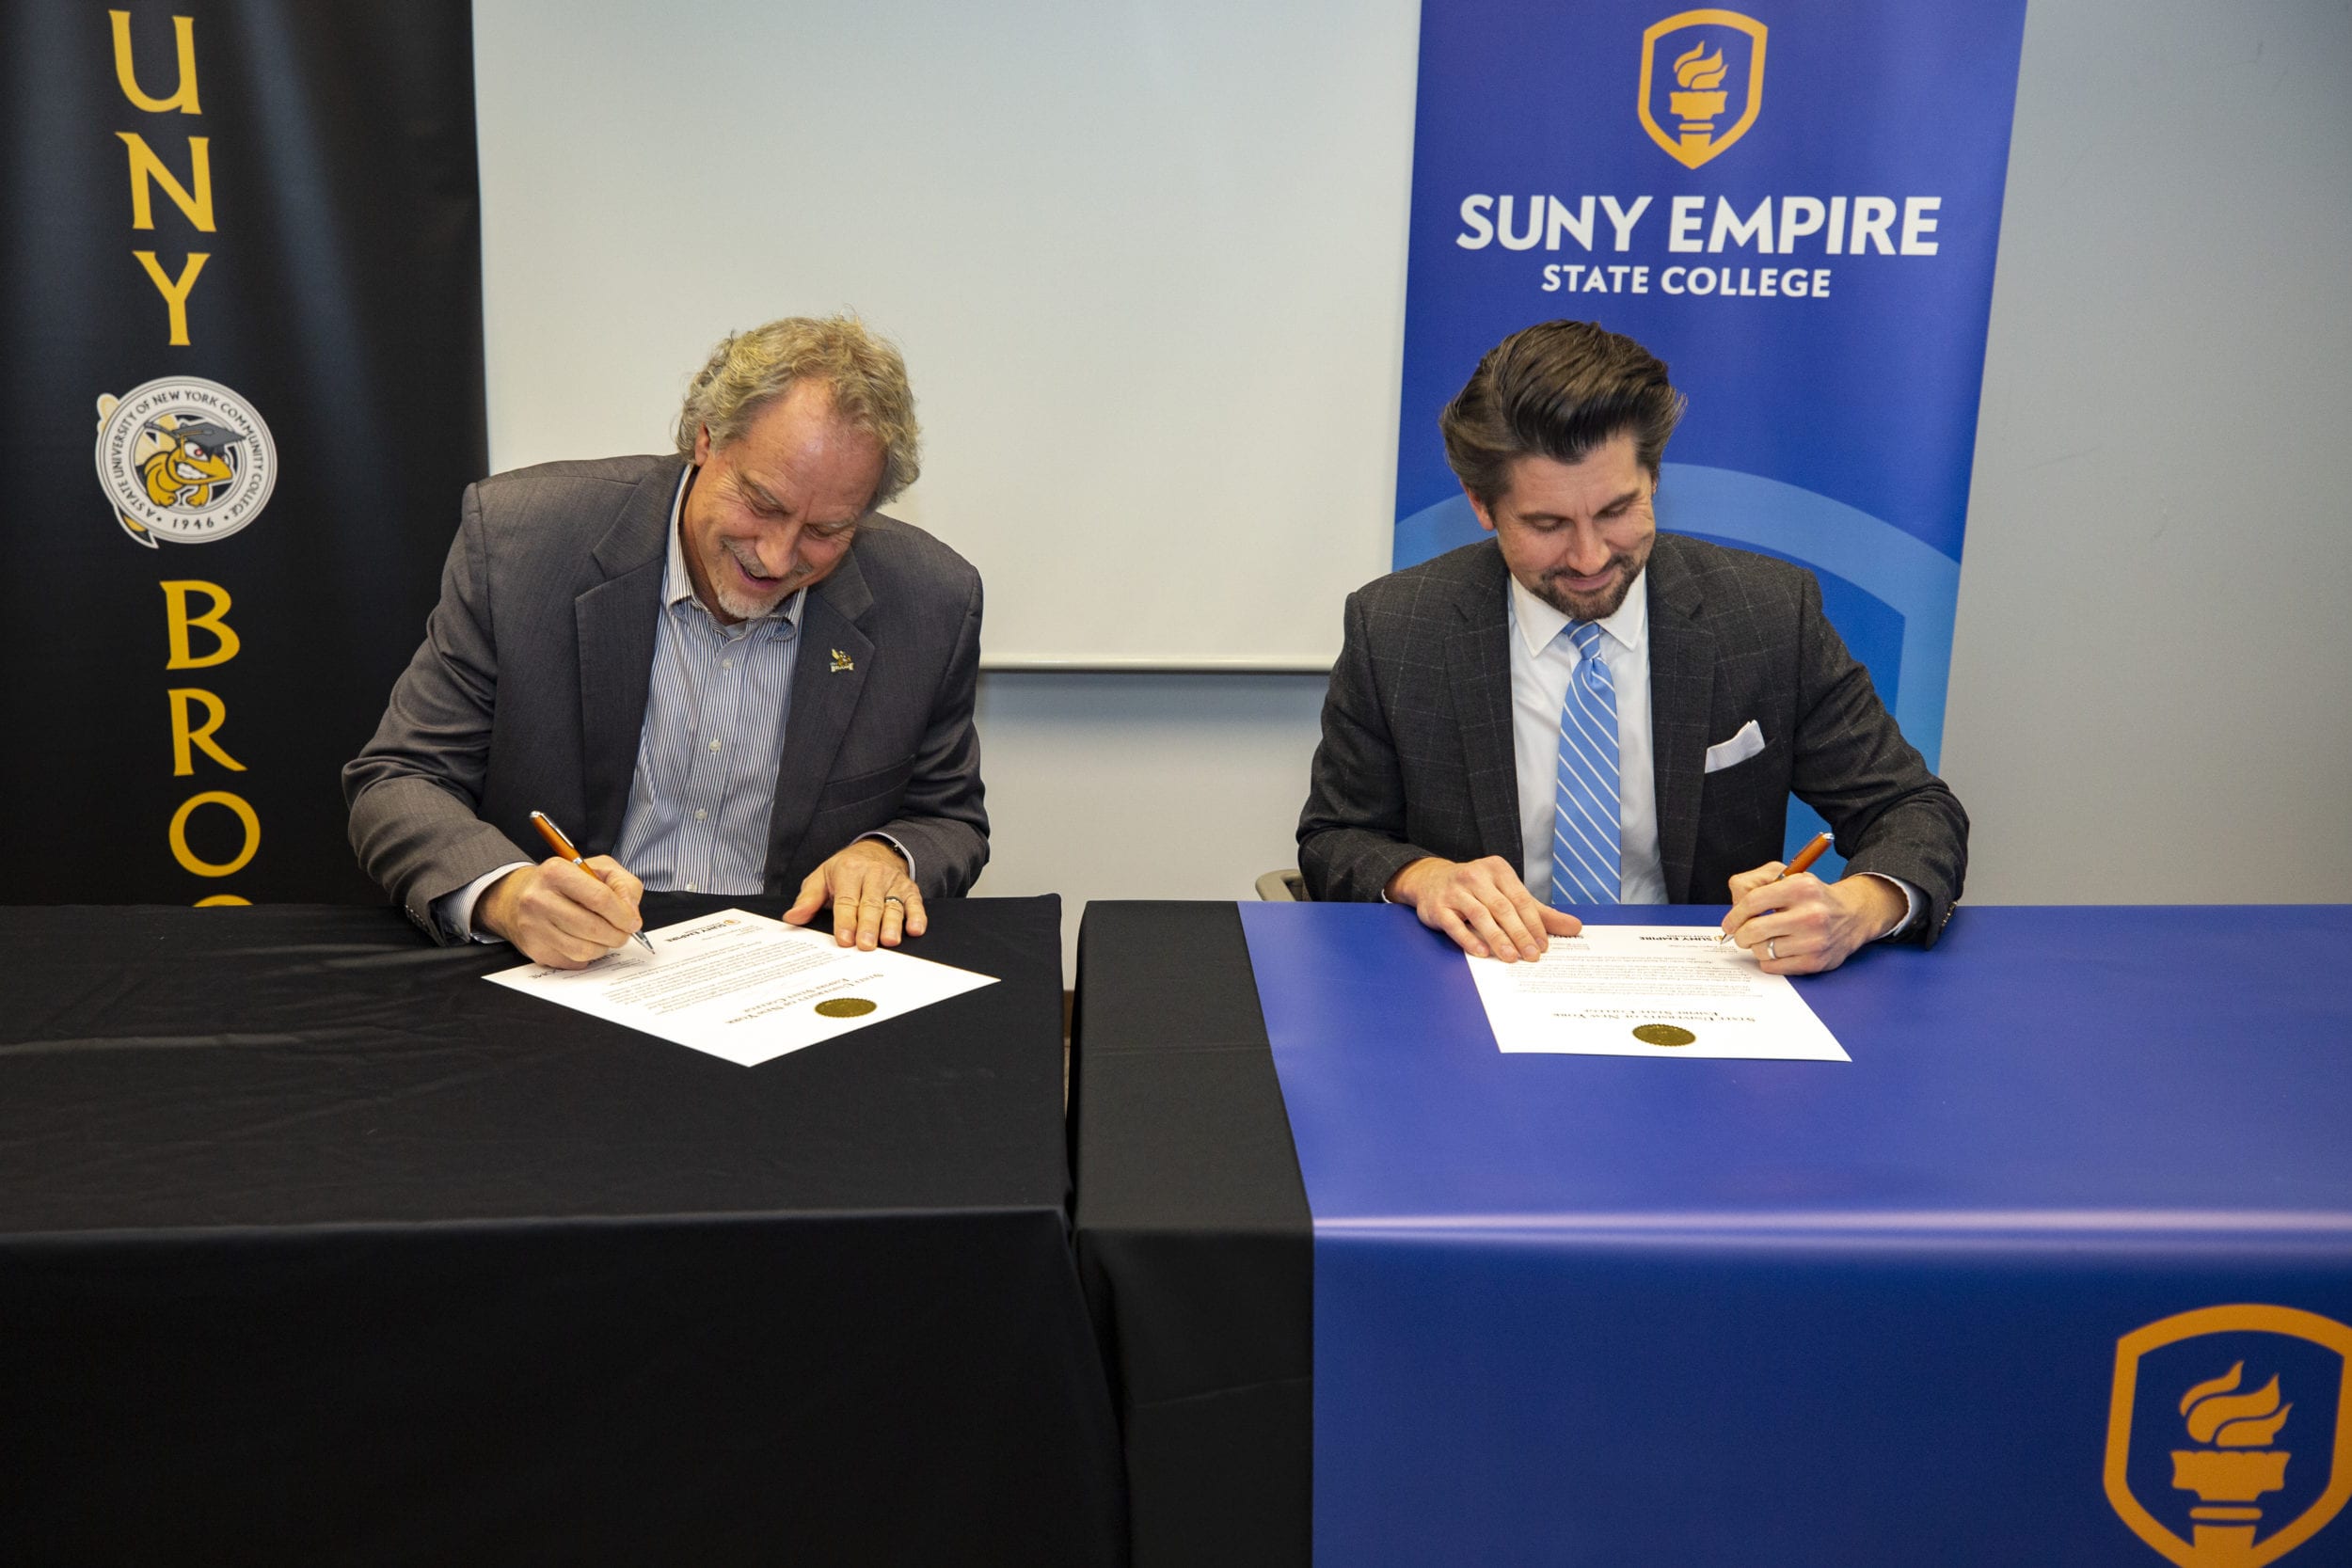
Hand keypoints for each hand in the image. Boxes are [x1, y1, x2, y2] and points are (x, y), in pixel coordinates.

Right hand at [477, 855, 644, 969]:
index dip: (623, 914)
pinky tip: (583, 941)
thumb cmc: (565, 883)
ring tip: (603, 935)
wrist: (518, 897)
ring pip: (584, 950)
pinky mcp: (535, 949)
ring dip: (603, 947)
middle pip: (593, 928)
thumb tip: (631, 915)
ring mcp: (534, 927)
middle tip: (623, 933)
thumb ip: (624, 885)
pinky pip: (573, 961)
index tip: (632, 922)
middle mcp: (539, 899)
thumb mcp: (598, 869)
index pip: (600, 898)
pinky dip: (587, 955)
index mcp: (556, 872)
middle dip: (618, 935)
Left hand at [783, 839, 924, 949]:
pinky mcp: (909, 889)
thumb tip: (792, 918)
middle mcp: (873, 875)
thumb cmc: (845, 870)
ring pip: (893, 905)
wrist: (876, 850)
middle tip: (865, 945)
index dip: (846, 920)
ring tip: (889, 941)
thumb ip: (808, 899)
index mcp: (848, 871)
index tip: (845, 939)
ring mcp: (893, 882)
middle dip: (868, 925)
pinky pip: (915, 903)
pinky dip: (917, 916)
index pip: (847, 900)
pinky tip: (915, 929)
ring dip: (892, 924)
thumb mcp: (821, 877)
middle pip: (871, 904)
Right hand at [1385, 855, 1579, 960]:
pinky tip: (1482, 952)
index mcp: (1497, 869)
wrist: (1431, 880)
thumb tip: (1575, 927)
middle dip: (1520, 934)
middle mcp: (1475, 876)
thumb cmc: (1477, 890)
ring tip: (1512, 958)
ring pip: (1480, 916)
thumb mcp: (1508, 895)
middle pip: (1502, 908)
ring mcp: (1454, 891)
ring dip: (1498, 938)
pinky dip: (1469, 939)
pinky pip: (1454, 924)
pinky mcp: (1437, 907)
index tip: (1544, 945)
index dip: (1534, 923)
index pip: (1521, 899)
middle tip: (1532, 956)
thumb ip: (1540, 913)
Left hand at [1720, 864, 1904, 975]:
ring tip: (1769, 938)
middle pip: (1754, 930)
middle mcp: (1810, 914)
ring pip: (1761, 950)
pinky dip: (1769, 960)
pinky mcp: (1815, 962)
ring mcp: (1814, 940)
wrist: (1852, 916)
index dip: (1734, 915)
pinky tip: (1779, 949)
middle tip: (1743, 934)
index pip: (1752, 902)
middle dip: (1741, 935)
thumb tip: (1734, 906)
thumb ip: (1752, 882)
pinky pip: (1773, 967)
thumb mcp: (1785, 875)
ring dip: (1757, 946)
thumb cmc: (1812, 896)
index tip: (1730, 923)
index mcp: (1801, 887)